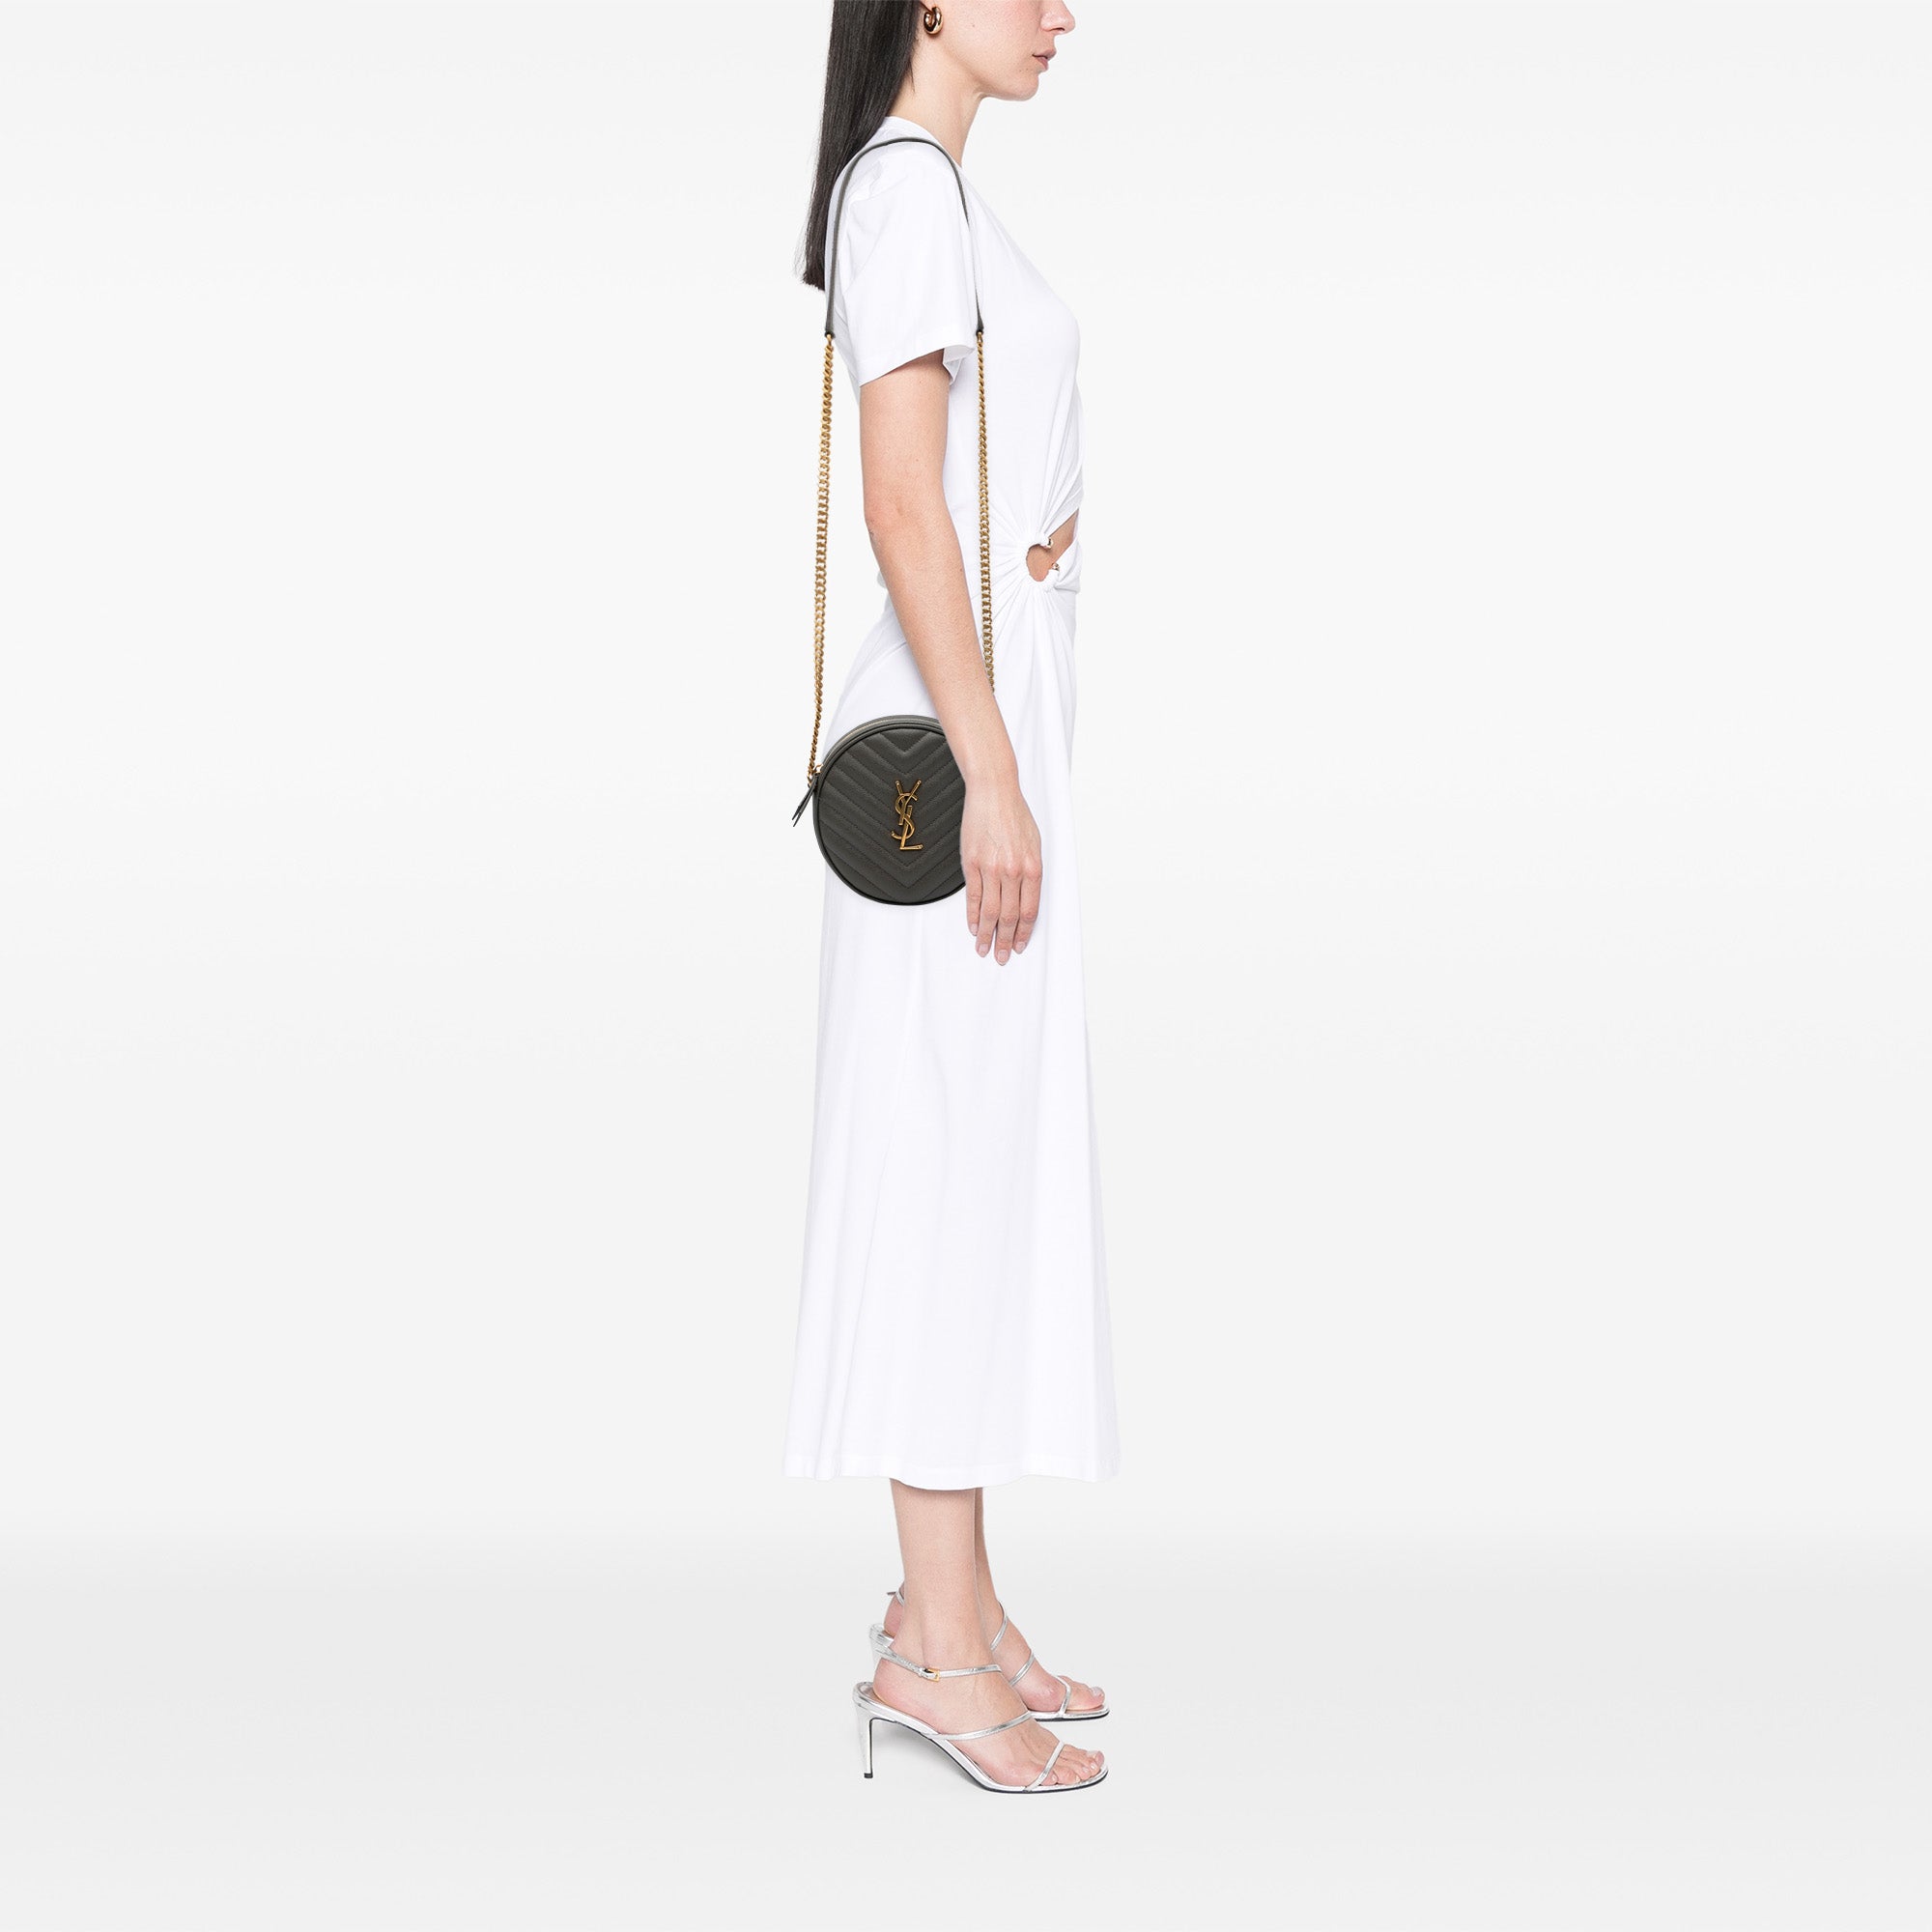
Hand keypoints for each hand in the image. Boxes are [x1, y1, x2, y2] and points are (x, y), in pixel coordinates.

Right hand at [960, 776, 1041, 963]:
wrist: (994, 792)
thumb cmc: (1015, 815)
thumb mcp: (1034, 845)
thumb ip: (1031, 873)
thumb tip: (1026, 898)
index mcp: (1033, 868)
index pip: (1030, 911)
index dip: (1024, 933)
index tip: (1020, 946)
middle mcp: (1013, 871)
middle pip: (1010, 917)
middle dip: (1006, 941)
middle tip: (1002, 956)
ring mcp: (991, 868)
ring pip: (991, 912)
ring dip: (987, 935)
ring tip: (984, 949)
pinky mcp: (972, 864)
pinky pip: (974, 897)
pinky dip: (973, 915)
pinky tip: (973, 927)